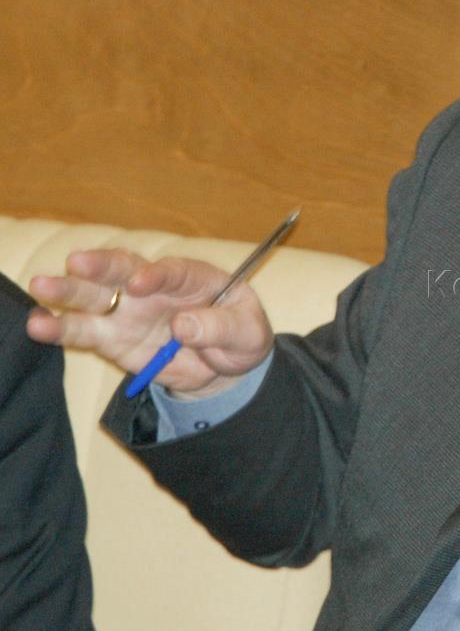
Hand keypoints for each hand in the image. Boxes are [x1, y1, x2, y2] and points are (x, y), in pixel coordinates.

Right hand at [26, 248, 273, 398]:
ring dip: (69, 291)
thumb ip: (221, 328)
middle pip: (124, 269)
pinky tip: (39, 325)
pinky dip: (62, 328)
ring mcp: (130, 311)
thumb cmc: (241, 337)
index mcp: (194, 277)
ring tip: (42, 287)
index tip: (140, 283)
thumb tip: (185, 326)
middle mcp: (154, 287)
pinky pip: (85, 331)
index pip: (173, 270)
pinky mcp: (113, 338)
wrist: (225, 367)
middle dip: (102, 265)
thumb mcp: (249, 333)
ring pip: (95, 295)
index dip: (156, 274)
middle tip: (77, 262)